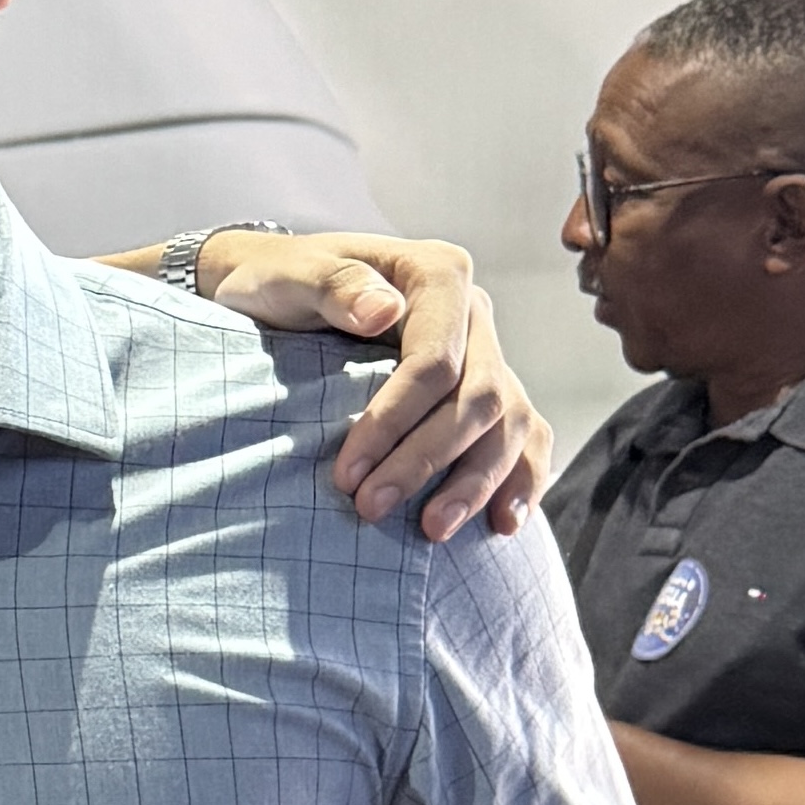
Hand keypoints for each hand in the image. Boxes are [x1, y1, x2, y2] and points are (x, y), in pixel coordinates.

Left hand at [185, 231, 554, 540]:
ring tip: (432, 531)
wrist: (282, 288)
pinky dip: (519, 480)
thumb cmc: (281, 280)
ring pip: (508, 424)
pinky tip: (501, 524)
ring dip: (476, 483)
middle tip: (370, 509)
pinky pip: (524, 435)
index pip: (436, 360)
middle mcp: (473, 313)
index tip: (346, 474)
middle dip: (427, 461)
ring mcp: (487, 353)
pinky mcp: (487, 390)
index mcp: (437, 275)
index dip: (395, 422)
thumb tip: (382, 311)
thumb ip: (334, 285)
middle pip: (478, 398)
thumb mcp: (290, 274)